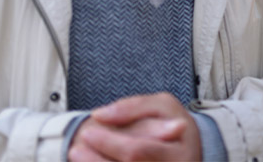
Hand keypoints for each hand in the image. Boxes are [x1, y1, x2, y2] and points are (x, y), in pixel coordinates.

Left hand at [68, 93, 201, 161]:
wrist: (185, 151)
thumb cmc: (172, 125)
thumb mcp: (163, 105)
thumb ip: (134, 106)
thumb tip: (101, 114)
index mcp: (178, 154)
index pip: (136, 151)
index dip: (110, 142)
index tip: (91, 130)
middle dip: (95, 159)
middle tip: (77, 146)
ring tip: (78, 154)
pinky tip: (92, 160)